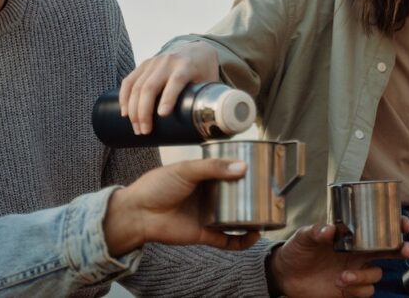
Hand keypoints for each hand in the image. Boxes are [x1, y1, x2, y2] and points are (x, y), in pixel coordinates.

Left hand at [104, 158, 259, 255]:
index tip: (261, 167)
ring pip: (235, 217)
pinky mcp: (204, 233)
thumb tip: (242, 168)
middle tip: (270, 191)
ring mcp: (207, 215)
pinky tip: (253, 236)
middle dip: (253, 194)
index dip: (244, 170)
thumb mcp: (186, 169)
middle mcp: (208, 195)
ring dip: (252, 218)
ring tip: (268, 214)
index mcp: (204, 176)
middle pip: (236, 194)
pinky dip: (241, 240)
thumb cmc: (157, 186)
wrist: (138, 213)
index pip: (228, 171)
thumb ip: (213, 168)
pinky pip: (227, 239)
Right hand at [119, 41, 220, 134]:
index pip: (176, 81)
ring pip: (137, 85)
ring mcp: (154, 62)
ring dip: (133, 109)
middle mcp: (168, 62)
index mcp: (187, 65)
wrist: (197, 49)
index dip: (168, 98)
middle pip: (150, 86)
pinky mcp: (144, 65)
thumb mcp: (210, 82)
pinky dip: (124, 97)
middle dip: (144, 111)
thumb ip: (211, 100)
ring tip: (136, 128)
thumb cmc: (204, 71)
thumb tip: (214, 127)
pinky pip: (129, 80)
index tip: (162, 115)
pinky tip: (124, 112)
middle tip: (144, 131)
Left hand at [270, 218, 408, 297]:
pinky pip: (366, 291)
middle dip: (403, 249)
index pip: (378, 228)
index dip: (395, 225)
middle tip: (406, 250)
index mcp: (351, 236)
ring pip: (377, 274)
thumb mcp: (304, 235)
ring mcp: (356, 271)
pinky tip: (340, 284)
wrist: (286, 274)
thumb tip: (330, 229)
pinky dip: (357, 289)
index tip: (404, 224)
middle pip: (390, 251)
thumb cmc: (298, 249)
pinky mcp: (350, 289)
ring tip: (342, 276)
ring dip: (364, 275)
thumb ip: (316, 231)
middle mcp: (358, 253)